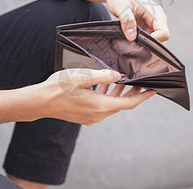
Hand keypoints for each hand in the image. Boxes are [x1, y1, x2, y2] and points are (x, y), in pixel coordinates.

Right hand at [0, 69, 155, 125]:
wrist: (39, 102)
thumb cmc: (58, 88)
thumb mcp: (82, 77)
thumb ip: (102, 76)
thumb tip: (117, 75)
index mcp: (101, 107)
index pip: (129, 103)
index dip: (142, 97)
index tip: (153, 90)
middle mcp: (99, 115)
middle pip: (121, 104)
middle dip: (132, 92)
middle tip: (140, 80)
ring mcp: (91, 117)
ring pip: (111, 104)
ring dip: (118, 93)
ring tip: (124, 79)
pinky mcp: (85, 116)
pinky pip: (101, 106)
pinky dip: (107, 95)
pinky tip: (105, 85)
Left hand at [104, 0, 169, 42]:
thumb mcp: (120, 7)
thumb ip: (127, 21)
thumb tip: (132, 37)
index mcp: (156, 12)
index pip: (164, 33)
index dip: (153, 41)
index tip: (138, 42)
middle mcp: (158, 17)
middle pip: (161, 39)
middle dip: (148, 44)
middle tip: (132, 44)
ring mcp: (153, 22)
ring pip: (155, 40)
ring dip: (144, 43)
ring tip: (130, 39)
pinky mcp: (147, 25)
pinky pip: (148, 38)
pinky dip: (140, 41)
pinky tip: (130, 38)